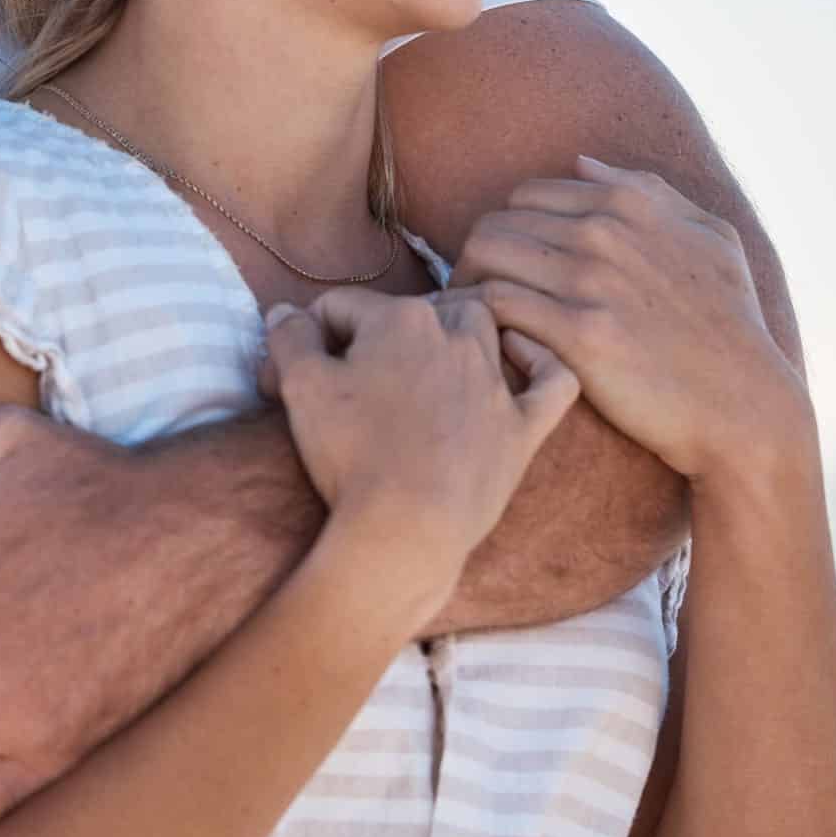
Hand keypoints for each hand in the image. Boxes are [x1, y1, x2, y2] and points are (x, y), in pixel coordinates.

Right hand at [266, 288, 579, 626]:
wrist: (405, 528)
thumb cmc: (350, 454)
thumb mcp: (300, 387)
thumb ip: (290, 336)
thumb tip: (287, 312)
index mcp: (400, 318)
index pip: (342, 308)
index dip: (307, 339)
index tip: (283, 381)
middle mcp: (455, 337)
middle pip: (413, 311)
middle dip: (377, 333)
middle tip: (346, 379)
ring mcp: (494, 383)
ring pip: (482, 328)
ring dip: (453, 332)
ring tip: (421, 362)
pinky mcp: (522, 429)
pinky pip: (552, 381)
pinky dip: (541, 364)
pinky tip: (522, 363)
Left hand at [454, 154, 810, 480]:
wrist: (744, 405)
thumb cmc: (730, 323)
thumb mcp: (712, 236)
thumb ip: (648, 190)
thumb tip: (582, 164)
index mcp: (628, 204)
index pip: (525, 196)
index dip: (507, 229)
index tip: (504, 266)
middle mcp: (604, 234)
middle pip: (495, 223)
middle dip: (476, 258)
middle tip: (475, 296)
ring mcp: (590, 283)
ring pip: (484, 258)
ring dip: (467, 286)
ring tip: (470, 320)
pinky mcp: (578, 336)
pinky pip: (495, 305)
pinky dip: (479, 318)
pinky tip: (488, 342)